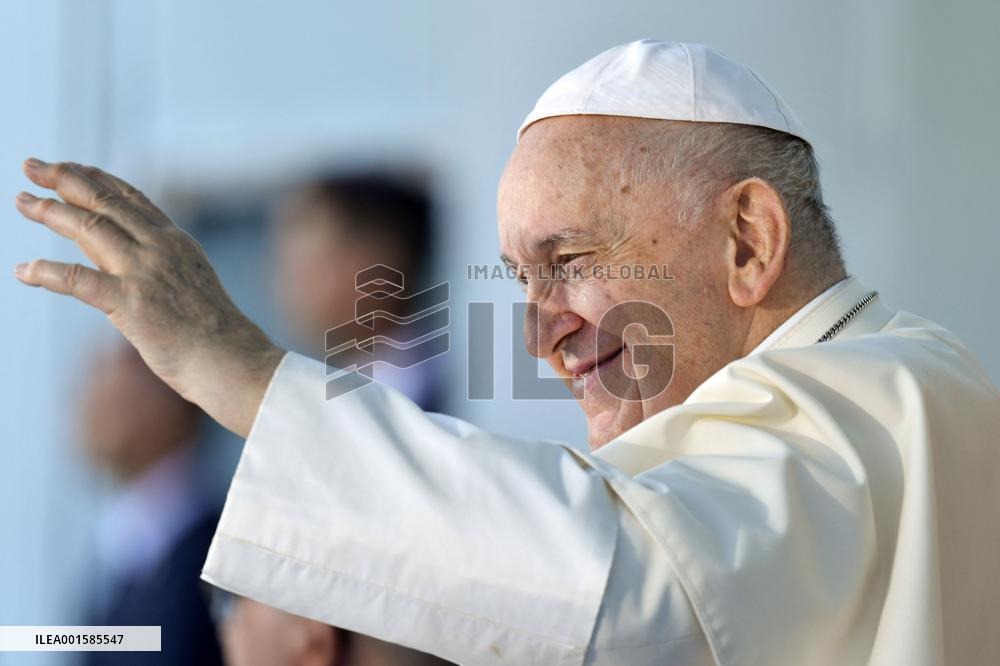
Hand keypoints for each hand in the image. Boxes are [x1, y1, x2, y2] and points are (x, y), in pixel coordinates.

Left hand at [14, 158, 284, 436]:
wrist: (229, 359)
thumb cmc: (211, 332)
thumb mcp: (187, 282)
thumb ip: (151, 263)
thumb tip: (105, 254)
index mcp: (175, 242)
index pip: (130, 198)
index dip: (96, 178)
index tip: (70, 167)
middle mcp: (160, 247)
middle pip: (105, 203)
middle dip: (66, 180)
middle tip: (32, 166)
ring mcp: (144, 273)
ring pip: (89, 228)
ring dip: (51, 211)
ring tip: (23, 201)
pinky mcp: (130, 303)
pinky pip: (77, 280)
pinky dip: (46, 273)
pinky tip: (23, 271)